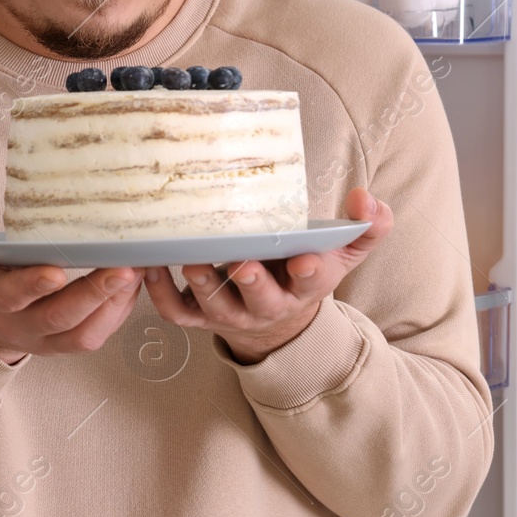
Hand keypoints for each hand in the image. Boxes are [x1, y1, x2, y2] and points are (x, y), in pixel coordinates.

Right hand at [0, 207, 142, 363]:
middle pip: (59, 319)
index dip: (32, 285)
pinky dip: (121, 311)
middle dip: (93, 295)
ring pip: (85, 334)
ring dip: (115, 305)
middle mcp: (22, 325)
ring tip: (139, 270)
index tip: (55, 270)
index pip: (10, 296)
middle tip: (123, 268)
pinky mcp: (68, 343)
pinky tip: (137, 281)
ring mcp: (48, 339)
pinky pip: (99, 335)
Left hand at [143, 188, 393, 363]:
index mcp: (304, 287)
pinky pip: (176, 311)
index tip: (306, 260)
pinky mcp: (198, 316)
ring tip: (189, 259)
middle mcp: (266, 304)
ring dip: (202, 284)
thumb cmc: (303, 267)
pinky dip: (160, 293)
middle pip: (260, 299)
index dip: (310, 272)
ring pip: (215, 304)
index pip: (312, 283)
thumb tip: (367, 199)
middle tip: (242, 263)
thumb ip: (365, 226)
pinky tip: (150, 266)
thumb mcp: (342, 251)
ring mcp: (229, 313)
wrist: (275, 314)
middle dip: (252, 282)